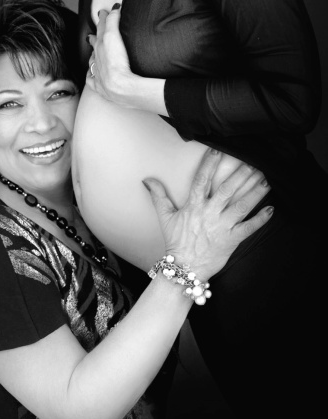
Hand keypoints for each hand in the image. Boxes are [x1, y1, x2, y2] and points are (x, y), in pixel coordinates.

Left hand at [86, 5, 136, 106]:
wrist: (119, 87)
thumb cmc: (118, 63)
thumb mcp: (115, 36)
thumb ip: (113, 21)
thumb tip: (114, 9)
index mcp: (102, 45)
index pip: (102, 28)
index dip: (103, 19)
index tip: (102, 13)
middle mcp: (97, 57)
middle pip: (95, 44)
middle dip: (94, 37)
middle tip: (92, 34)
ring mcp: (97, 72)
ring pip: (92, 61)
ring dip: (93, 55)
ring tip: (93, 52)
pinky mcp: (100, 86)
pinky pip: (92, 79)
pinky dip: (91, 75)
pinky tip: (92, 74)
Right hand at [143, 149, 272, 281]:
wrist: (185, 268)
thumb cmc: (176, 241)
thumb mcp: (165, 217)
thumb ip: (158, 195)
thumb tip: (148, 179)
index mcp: (194, 206)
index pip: (201, 180)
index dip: (209, 164)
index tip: (218, 150)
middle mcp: (209, 213)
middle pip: (227, 190)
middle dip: (241, 175)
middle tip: (253, 162)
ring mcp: (222, 226)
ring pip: (241, 206)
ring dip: (255, 192)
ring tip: (266, 180)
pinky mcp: (232, 239)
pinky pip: (249, 228)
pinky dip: (261, 219)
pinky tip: (271, 209)